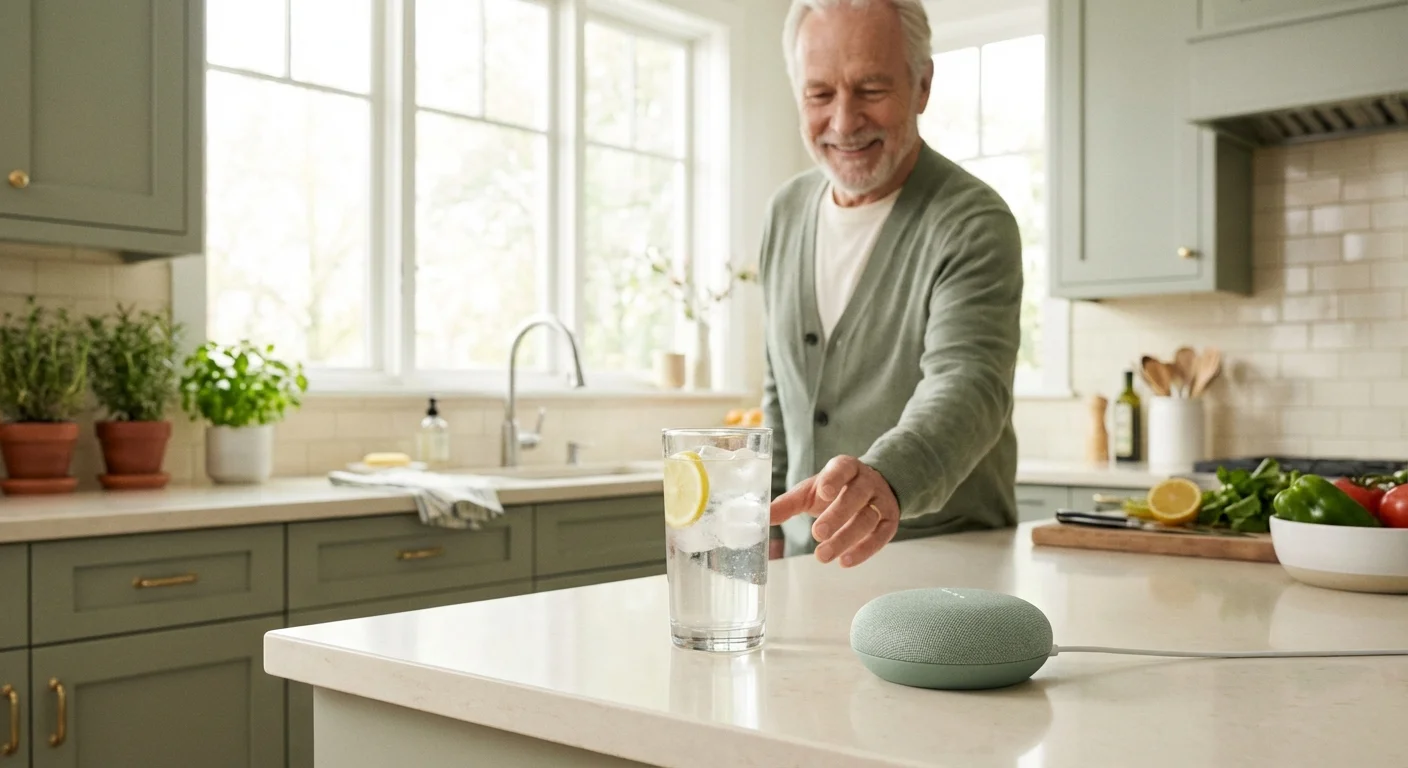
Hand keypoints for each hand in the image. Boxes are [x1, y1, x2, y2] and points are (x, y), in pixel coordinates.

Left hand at [770, 456, 899, 566]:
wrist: (874, 488)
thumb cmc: (836, 490)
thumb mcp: (811, 491)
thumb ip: (789, 503)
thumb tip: (764, 518)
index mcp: (846, 467)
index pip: (842, 469)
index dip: (834, 479)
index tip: (824, 493)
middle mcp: (867, 481)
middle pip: (855, 497)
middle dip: (837, 515)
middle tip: (817, 534)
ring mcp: (881, 501)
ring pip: (867, 519)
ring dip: (845, 538)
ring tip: (823, 556)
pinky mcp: (890, 520)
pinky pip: (881, 536)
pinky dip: (863, 550)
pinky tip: (845, 561)